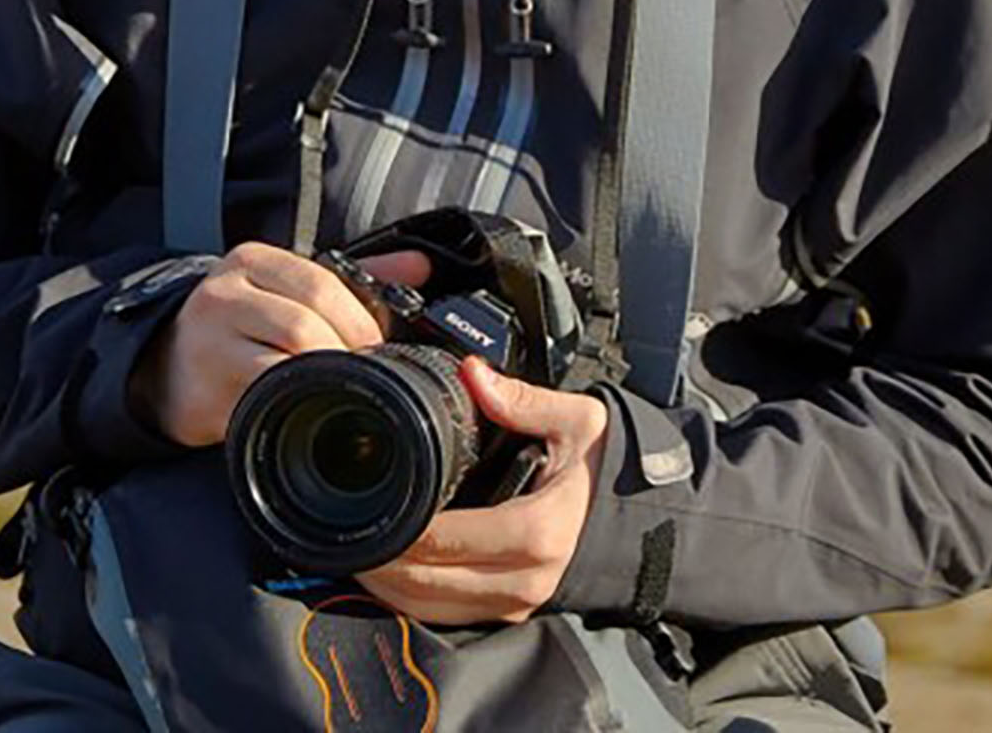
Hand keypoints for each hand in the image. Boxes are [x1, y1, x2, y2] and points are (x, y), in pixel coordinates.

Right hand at [126, 242, 430, 446]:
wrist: (168, 363)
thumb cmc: (241, 323)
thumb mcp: (288, 287)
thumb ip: (356, 277)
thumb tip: (420, 267)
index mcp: (252, 260)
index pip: (320, 283)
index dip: (357, 319)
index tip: (376, 345)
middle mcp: (225, 293)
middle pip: (305, 323)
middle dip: (345, 354)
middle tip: (364, 376)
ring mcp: (209, 342)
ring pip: (286, 362)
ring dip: (324, 382)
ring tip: (337, 390)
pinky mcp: (204, 390)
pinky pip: (264, 400)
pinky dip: (293, 405)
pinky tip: (303, 408)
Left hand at [357, 360, 609, 625]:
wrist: (648, 519)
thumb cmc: (610, 470)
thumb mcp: (577, 422)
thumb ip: (521, 399)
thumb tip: (473, 374)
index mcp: (537, 530)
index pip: (446, 539)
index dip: (398, 528)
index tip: (364, 507)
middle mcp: (526, 579)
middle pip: (429, 582)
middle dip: (380, 561)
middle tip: (343, 532)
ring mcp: (520, 603)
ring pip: (433, 610)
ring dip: (388, 587)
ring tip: (355, 551)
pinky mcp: (515, 613)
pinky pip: (451, 617)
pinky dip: (413, 601)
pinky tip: (389, 572)